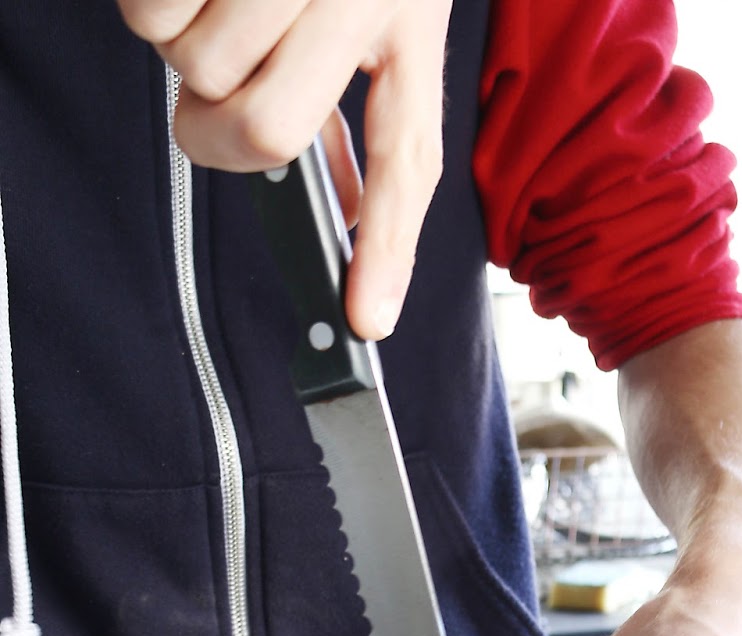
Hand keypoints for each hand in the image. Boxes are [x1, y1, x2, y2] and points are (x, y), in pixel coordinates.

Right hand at [116, 0, 451, 338]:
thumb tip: (349, 218)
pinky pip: (153, 11)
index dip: (386, 248)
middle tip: (212, 105)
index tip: (368, 321)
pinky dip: (154, 3)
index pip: (407, 157)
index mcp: (410, 19)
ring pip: (198, 66)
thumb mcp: (383, 14)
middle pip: (266, 129)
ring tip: (213, 2)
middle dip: (219, 134)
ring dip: (183, 50)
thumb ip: (361, 110)